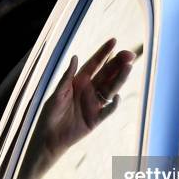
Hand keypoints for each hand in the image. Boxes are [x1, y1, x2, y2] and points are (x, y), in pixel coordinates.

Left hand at [38, 38, 134, 157]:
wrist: (49, 137)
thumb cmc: (50, 114)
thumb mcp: (57, 93)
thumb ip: (67, 77)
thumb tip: (75, 57)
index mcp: (79, 81)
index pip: (94, 64)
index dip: (104, 52)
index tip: (114, 41)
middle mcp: (89, 90)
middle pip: (107, 74)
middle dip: (118, 63)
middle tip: (129, 54)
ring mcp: (94, 104)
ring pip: (110, 89)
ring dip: (120, 79)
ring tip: (128, 68)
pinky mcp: (96, 119)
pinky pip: (108, 111)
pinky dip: (114, 105)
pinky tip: (118, 97)